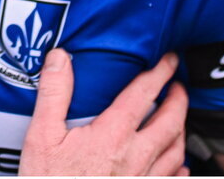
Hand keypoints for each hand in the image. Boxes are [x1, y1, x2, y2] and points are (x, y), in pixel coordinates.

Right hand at [19, 49, 187, 175]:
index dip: (159, 73)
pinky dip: (180, 165)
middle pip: (171, 122)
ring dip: (181, 128)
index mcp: (112, 136)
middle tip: (179, 86)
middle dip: (179, 100)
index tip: (169, 60)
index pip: (143, 95)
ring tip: (177, 117)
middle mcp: (135, 157)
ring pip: (177, 150)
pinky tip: (177, 162)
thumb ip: (54, 94)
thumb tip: (60, 58)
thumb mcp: (41, 137)